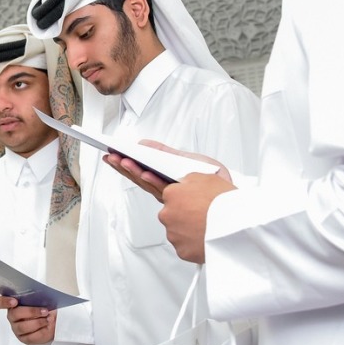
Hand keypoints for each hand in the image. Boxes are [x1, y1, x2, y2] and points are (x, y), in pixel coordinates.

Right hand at [0, 295, 55, 344]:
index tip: (14, 301)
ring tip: (47, 318)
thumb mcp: (41, 298)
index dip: (4, 301)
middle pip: (14, 314)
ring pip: (23, 326)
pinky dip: (41, 330)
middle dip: (31, 312)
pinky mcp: (24, 338)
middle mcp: (12, 316)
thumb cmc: (45, 307)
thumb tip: (37, 295)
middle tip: (44, 311)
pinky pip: (30, 337)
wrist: (54, 319)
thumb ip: (34, 296)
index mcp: (12, 303)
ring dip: (37, 322)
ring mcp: (16, 328)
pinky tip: (46, 325)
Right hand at [103, 141, 228, 201]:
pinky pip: (163, 188)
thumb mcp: (187, 159)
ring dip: (134, 172)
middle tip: (110, 156)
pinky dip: (152, 180)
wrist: (233, 198)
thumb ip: (164, 152)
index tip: (111, 154)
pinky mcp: (180, 200)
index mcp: (166, 180)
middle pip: (139, 177)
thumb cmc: (214, 181)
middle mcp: (166, 190)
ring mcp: (172, 196)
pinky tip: (145, 172)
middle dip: (124, 166)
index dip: (125, 163)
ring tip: (122, 161)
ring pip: (147, 183)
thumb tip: (143, 144)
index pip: (141, 171)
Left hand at [159, 172, 236, 263]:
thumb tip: (184, 183)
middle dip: (184, 215)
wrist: (236, 227)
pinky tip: (207, 239)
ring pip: (177, 232)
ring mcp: (173, 234)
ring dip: (188, 231)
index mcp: (172, 194)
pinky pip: (185, 247)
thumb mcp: (209, 178)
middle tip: (203, 216)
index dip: (186, 198)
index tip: (195, 202)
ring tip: (207, 228)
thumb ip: (191, 180)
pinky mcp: (182, 251)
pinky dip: (194, 245)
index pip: (172, 195)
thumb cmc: (225, 202)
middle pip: (172, 214)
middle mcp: (167, 214)